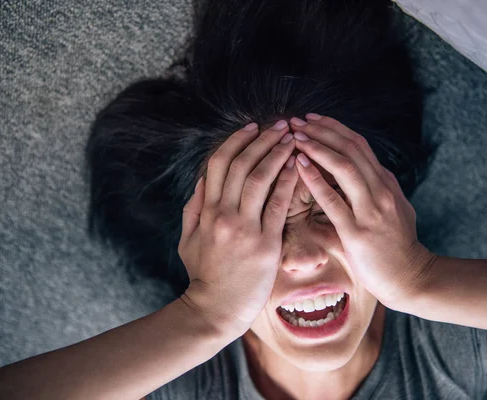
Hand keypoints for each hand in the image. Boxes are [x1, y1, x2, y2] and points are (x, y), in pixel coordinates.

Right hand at [178, 121, 298, 337]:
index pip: (219, 164)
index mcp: (206, 211)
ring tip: (291, 137)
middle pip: (241, 164)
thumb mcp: (188, 240)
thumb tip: (202, 180)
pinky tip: (298, 165)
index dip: (236, 141)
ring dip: (276, 153)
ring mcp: (244, 228)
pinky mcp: (264, 244)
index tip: (252, 127)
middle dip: (261, 140)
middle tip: (279, 124)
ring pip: (259, 178)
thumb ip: (193, 208)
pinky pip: (278, 205)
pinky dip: (288, 181)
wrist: (215, 309)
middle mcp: (223, 214)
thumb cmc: (203, 275)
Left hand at [290, 114, 437, 307]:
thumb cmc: (395, 247)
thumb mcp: (390, 210)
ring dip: (317, 147)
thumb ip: (372, 192)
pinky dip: (315, 179)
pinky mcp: (358, 232)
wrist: (411, 278)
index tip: (312, 119)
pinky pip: (333, 200)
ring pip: (344, 166)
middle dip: (322, 130)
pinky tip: (299, 165)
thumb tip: (350, 180)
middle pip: (351, 148)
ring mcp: (371, 210)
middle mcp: (381, 190)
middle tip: (297, 120)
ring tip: (294, 136)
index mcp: (386, 183)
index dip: (334, 128)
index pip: (359, 145)